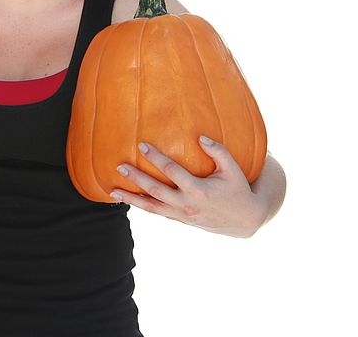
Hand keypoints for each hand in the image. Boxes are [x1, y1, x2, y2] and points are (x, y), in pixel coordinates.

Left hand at [110, 136, 265, 238]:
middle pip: (156, 190)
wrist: (244, 220)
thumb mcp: (233, 169)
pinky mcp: (180, 220)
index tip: (142, 145)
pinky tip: (129, 200)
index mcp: (199, 191)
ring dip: (132, 199)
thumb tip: (200, 137)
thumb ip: (218, 151)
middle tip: (120, 166)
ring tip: (113, 191)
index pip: (172, 172)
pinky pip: (157, 213)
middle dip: (137, 178)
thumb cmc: (238, 189)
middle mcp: (187, 205)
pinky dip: (143, 207)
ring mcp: (182, 215)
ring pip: (151, 207)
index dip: (156, 158)